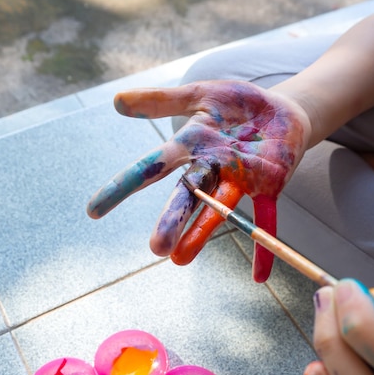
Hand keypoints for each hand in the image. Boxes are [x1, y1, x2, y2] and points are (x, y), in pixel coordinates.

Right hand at [87, 80, 309, 281]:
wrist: (279, 111)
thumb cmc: (236, 106)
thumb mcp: (200, 96)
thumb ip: (161, 101)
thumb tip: (117, 101)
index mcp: (191, 147)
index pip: (151, 167)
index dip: (122, 186)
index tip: (93, 211)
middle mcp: (211, 169)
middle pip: (186, 196)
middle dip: (170, 220)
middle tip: (156, 247)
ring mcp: (239, 180)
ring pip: (218, 208)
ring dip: (202, 232)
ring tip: (181, 259)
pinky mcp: (269, 185)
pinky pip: (266, 217)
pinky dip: (264, 247)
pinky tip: (259, 278)